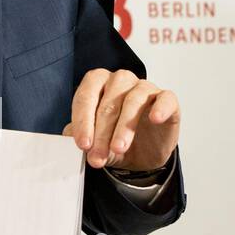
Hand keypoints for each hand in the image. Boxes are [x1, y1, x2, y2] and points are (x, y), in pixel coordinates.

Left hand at [62, 68, 180, 171]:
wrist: (141, 154)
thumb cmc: (112, 139)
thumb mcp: (93, 141)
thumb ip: (80, 136)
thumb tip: (67, 139)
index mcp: (97, 83)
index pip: (86, 96)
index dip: (82, 121)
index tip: (82, 145)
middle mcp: (120, 80)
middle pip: (109, 102)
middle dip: (101, 132)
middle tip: (97, 155)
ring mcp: (145, 87)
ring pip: (134, 100)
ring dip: (125, 127)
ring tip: (118, 148)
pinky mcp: (167, 99)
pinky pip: (166, 98)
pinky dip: (160, 107)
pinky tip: (155, 119)